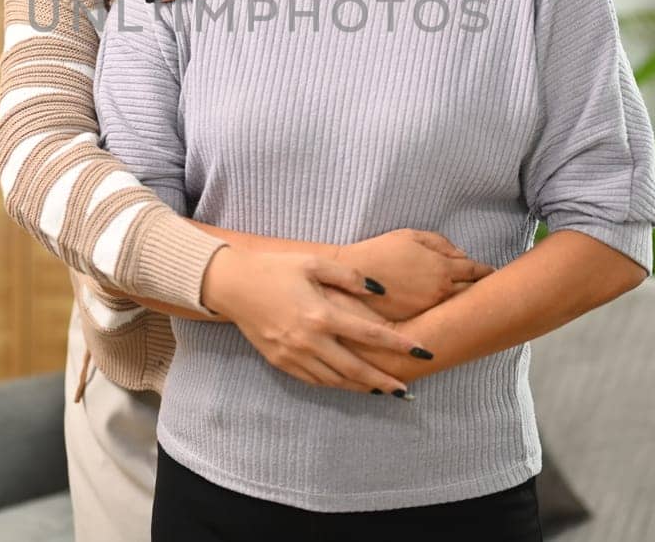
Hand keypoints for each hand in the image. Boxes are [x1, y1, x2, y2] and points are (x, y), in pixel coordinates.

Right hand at [199, 248, 430, 395]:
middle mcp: (310, 340)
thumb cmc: (275, 269)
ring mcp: (294, 355)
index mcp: (321, 314)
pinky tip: (348, 384)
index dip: (399, 345)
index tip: (421, 352)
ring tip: (382, 391)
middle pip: (356, 368)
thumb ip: (350, 276)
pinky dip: (335, 385)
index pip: (370, 334)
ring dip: (361, 387)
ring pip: (336, 380)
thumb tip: (380, 291)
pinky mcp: (281, 362)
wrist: (232, 285)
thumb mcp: (313, 263)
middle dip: (384, 380)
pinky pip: (314, 381)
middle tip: (406, 389)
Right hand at [339, 230, 495, 320]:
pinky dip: (448, 320)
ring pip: (458, 312)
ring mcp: (429, 312)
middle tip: (496, 292)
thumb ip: (438, 242)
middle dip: (484, 292)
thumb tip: (461, 254)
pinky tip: (451, 320)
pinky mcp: (416, 326)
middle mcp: (439, 293)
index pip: (474, 270)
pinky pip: (439, 324)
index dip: (485, 271)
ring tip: (478, 309)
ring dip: (469, 309)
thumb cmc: (378, 252)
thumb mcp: (409, 236)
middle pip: (472, 294)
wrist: (349, 278)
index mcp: (440, 268)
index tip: (492, 272)